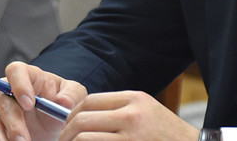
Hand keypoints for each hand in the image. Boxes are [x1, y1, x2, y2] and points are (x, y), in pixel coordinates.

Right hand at [0, 62, 85, 140]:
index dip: (19, 85)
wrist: (53, 122)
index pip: (15, 71)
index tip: (30, 104)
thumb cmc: (60, 101)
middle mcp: (6, 91)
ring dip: (0, 138)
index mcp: (27, 76)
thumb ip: (72, 95)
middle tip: (23, 140)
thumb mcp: (73, 94)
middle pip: (2, 101)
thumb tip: (63, 102)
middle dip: (13, 123)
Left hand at [60, 90, 198, 140]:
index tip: (67, 126)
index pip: (90, 100)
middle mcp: (131, 115)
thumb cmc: (169, 136)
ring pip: (85, 138)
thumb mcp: (148, 112)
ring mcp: (130, 137)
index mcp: (135, 99)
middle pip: (82, 118)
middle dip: (67, 133)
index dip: (72, 114)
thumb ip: (121, 110)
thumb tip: (84, 116)